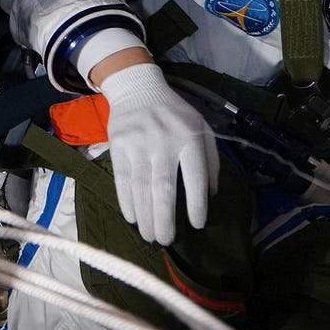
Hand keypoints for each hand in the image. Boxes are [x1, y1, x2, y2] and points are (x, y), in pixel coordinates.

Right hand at [97, 57, 218, 245]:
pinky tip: (132, 218)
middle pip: (163, 188)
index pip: (195, 177)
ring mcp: (138, 144)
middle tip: (165, 240)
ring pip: (141, 188)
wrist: (139, 89)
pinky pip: (122, 179)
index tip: (196, 225)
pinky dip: (126, 201)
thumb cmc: (176, 114)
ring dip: (144, 216)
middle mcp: (163, 142)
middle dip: (164, 218)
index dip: (196, 204)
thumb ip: (211, 161)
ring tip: (149, 235)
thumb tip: (210, 195)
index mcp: (189, 138)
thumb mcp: (202, 129)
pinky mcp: (118, 146)